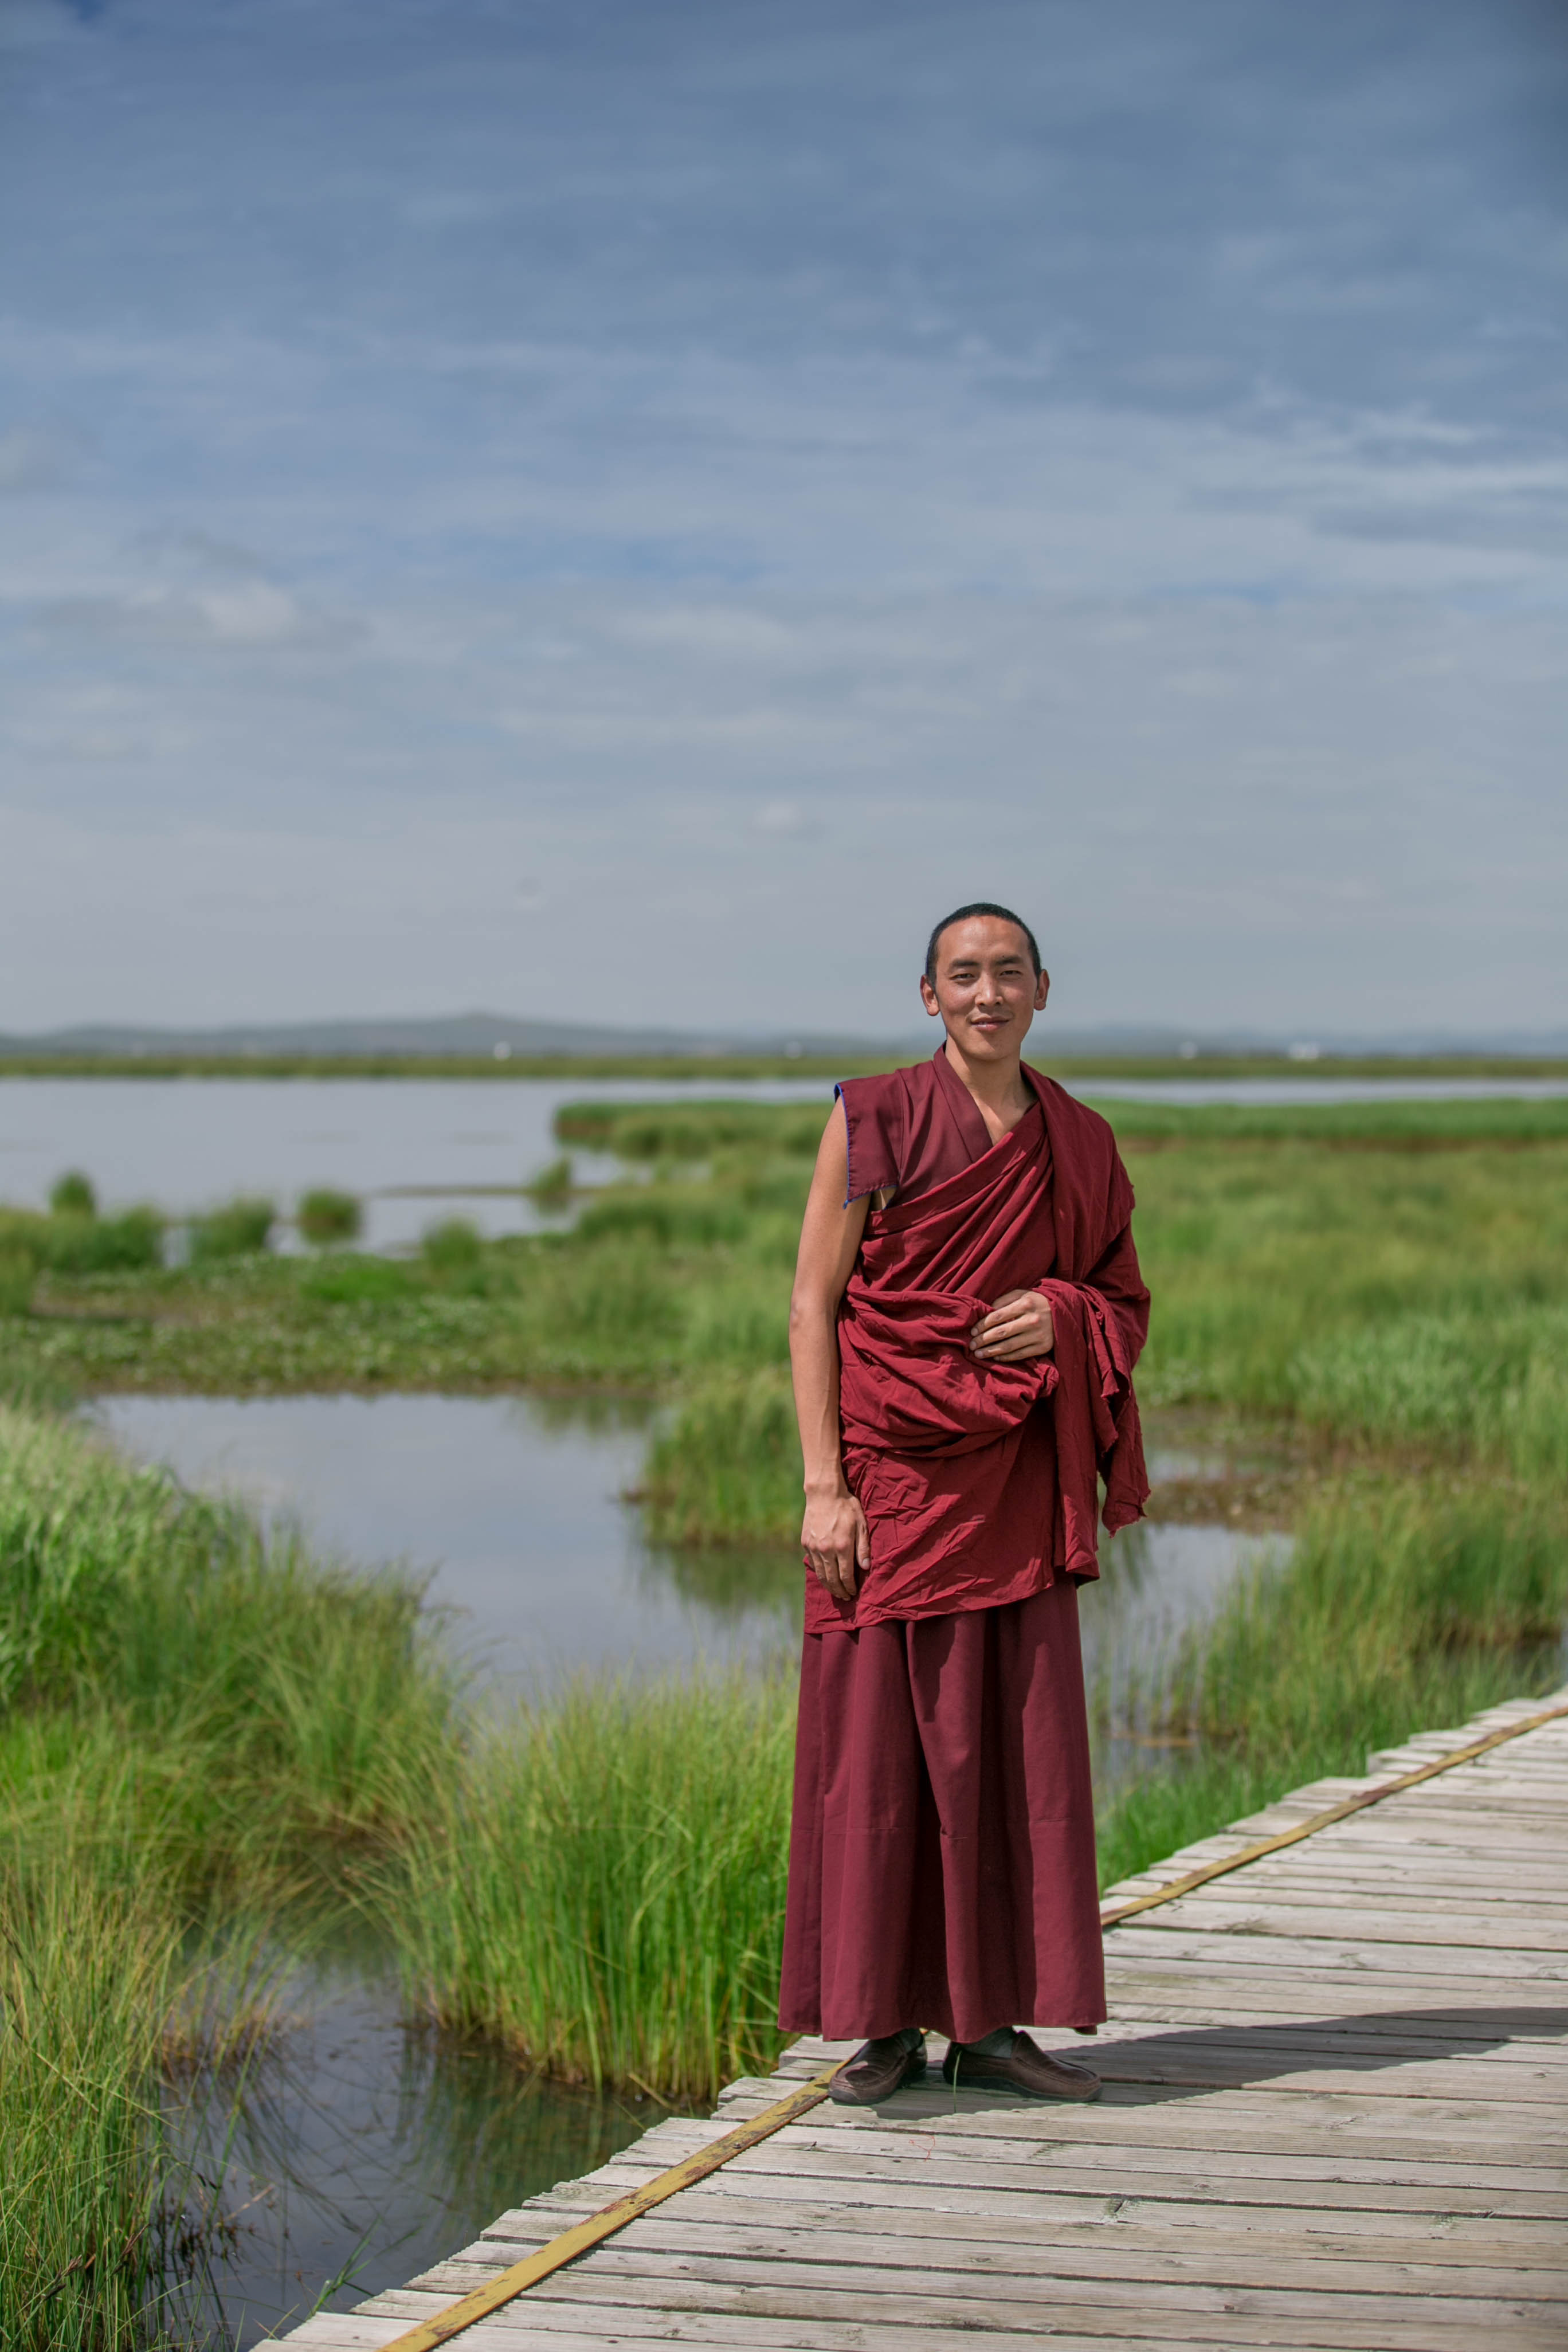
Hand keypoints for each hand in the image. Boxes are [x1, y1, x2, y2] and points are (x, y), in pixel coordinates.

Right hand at [801, 1485, 869, 1604]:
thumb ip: (863, 1548)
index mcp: (842, 1546)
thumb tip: (866, 1568)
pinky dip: (819, 1573)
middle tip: (845, 1597)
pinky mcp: (806, 1543)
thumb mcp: (861, 1524)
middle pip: (832, 1579)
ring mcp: (814, 1547)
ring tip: (835, 1592)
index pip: (846, 1575)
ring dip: (829, 1586)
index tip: (854, 1593)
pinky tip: (825, 1576)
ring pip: (821, 1574)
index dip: (850, 1587)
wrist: (824, 1493)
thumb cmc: (846, 1507)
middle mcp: (826, 1550)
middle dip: (840, 1591)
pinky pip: (813, 1563)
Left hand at [970, 1287, 1053, 1363]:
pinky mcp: (1043, 1346)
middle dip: (983, 1340)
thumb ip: (1004, 1300)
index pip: (997, 1316)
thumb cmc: (1037, 1302)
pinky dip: (1006, 1357)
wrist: (1064, 1312)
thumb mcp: (1022, 1294)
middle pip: (1001, 1332)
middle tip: (971, 1346)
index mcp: (1025, 1304)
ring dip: (991, 1351)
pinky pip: (1020, 1354)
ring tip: (978, 1354)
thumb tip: (986, 1311)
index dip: (982, 1325)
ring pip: (1009, 1346)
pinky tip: (995, 1356)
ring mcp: (1038, 1335)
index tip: (972, 1331)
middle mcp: (1032, 1320)